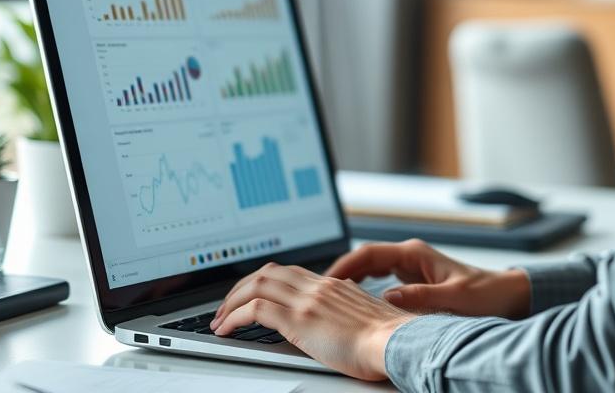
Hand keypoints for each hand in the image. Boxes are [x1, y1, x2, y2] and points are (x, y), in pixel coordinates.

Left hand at [210, 262, 413, 379]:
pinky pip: (255, 309)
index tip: (251, 295)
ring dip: (231, 301)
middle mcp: (318, 286)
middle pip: (268, 272)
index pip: (290, 272)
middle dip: (241, 287)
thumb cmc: (387, 340)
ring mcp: (308, 300)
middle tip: (226, 307)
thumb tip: (340, 320)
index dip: (265, 281)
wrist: (395, 342)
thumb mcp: (365, 317)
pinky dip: (234, 317)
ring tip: (219, 319)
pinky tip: (226, 330)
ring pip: (257, 284)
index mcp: (334, 285)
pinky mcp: (299, 319)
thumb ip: (348, 311)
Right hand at [325, 238, 530, 318]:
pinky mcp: (413, 282)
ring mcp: (410, 268)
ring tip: (327, 299)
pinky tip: (353, 305)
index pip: (367, 254)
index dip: (343, 266)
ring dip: (348, 281)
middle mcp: (409, 257)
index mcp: (414, 254)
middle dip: (338, 273)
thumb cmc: (485, 294)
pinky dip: (363, 289)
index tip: (325, 282)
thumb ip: (420, 297)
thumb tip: (388, 298)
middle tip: (316, 292)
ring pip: (369, 270)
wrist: (507, 296)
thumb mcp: (453, 297)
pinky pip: (379, 281)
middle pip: (363, 259)